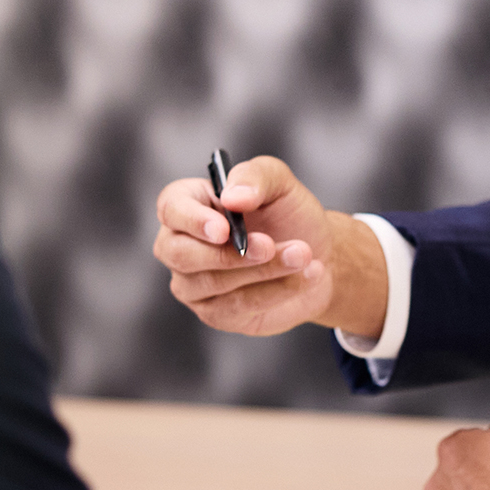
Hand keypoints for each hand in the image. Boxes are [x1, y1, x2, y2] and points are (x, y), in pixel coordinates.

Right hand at [151, 154, 387, 337]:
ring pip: (214, 283)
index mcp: (189, 203)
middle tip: (269, 245)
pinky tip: (304, 275)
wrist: (319, 253)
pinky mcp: (216, 313)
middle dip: (228, 253)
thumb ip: (255, 177)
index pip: (170, 208)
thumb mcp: (279, 182)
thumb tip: (233, 196)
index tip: (224, 229)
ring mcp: (194, 284)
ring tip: (302, 255)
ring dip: (263, 270)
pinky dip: (276, 290)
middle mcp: (182, 245)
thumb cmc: (288, 213)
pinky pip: (239, 306)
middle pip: (180, 254)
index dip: (192, 220)